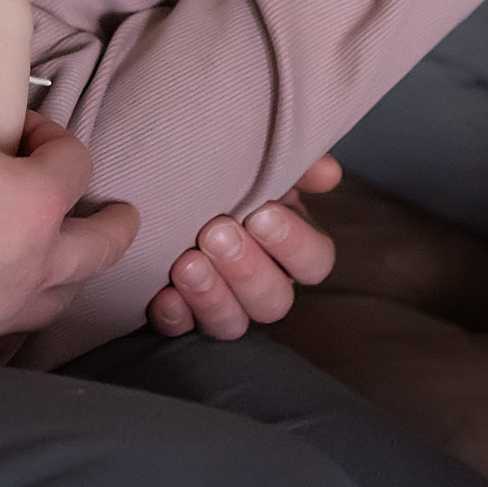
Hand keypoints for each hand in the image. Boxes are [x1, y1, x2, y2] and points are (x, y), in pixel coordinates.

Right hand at [0, 5, 138, 379]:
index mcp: (35, 202)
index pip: (75, 162)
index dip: (55, 137)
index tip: (23, 130)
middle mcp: (36, 262)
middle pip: (100, 244)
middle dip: (112, 223)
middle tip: (115, 212)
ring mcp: (4, 312)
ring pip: (65, 294)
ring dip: (75, 273)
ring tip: (69, 262)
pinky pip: (17, 334)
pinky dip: (25, 317)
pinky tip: (5, 312)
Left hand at [144, 154, 342, 338]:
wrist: (159, 178)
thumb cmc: (218, 168)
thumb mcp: (256, 156)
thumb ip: (295, 163)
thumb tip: (328, 175)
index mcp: (288, 242)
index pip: (315, 262)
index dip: (294, 245)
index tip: (261, 214)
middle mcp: (261, 280)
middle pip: (275, 301)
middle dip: (247, 269)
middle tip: (216, 233)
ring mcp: (222, 303)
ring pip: (234, 324)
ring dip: (212, 295)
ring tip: (186, 263)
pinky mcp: (182, 314)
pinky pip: (183, 330)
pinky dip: (175, 315)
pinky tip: (163, 293)